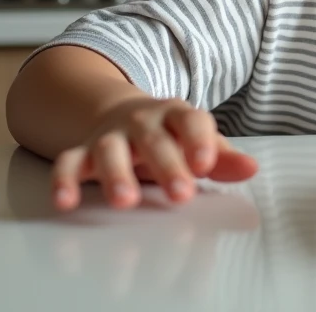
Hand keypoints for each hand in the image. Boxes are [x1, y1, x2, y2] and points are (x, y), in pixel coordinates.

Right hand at [51, 97, 258, 210]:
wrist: (122, 113)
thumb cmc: (170, 135)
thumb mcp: (198, 142)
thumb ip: (221, 158)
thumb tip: (251, 169)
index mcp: (176, 115)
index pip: (191, 121)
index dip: (199, 141)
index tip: (206, 164)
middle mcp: (142, 122)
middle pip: (154, 140)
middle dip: (167, 166)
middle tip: (181, 194)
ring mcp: (110, 136)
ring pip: (110, 150)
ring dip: (116, 175)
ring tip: (125, 202)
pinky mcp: (82, 152)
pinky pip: (68, 162)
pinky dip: (64, 180)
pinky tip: (65, 201)